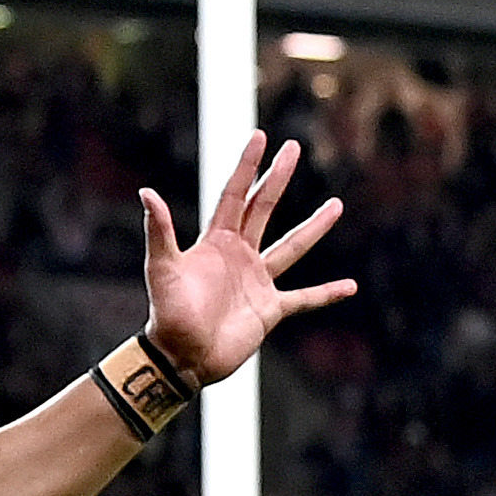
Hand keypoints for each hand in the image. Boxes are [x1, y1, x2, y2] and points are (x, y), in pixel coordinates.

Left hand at [143, 133, 355, 387]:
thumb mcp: (163, 269)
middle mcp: (240, 255)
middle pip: (264, 208)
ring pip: (292, 247)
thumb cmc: (168, 314)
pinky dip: (326, 293)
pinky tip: (350, 286)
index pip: (235, 195)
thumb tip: (146, 192)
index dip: (247, 166)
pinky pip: (305, 298)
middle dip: (279, 178)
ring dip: (314, 227)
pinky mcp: (270, 310)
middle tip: (294, 148)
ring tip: (336, 205)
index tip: (260, 137)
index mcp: (216, 241)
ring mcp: (258, 281)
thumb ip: (159, 232)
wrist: (183, 358)